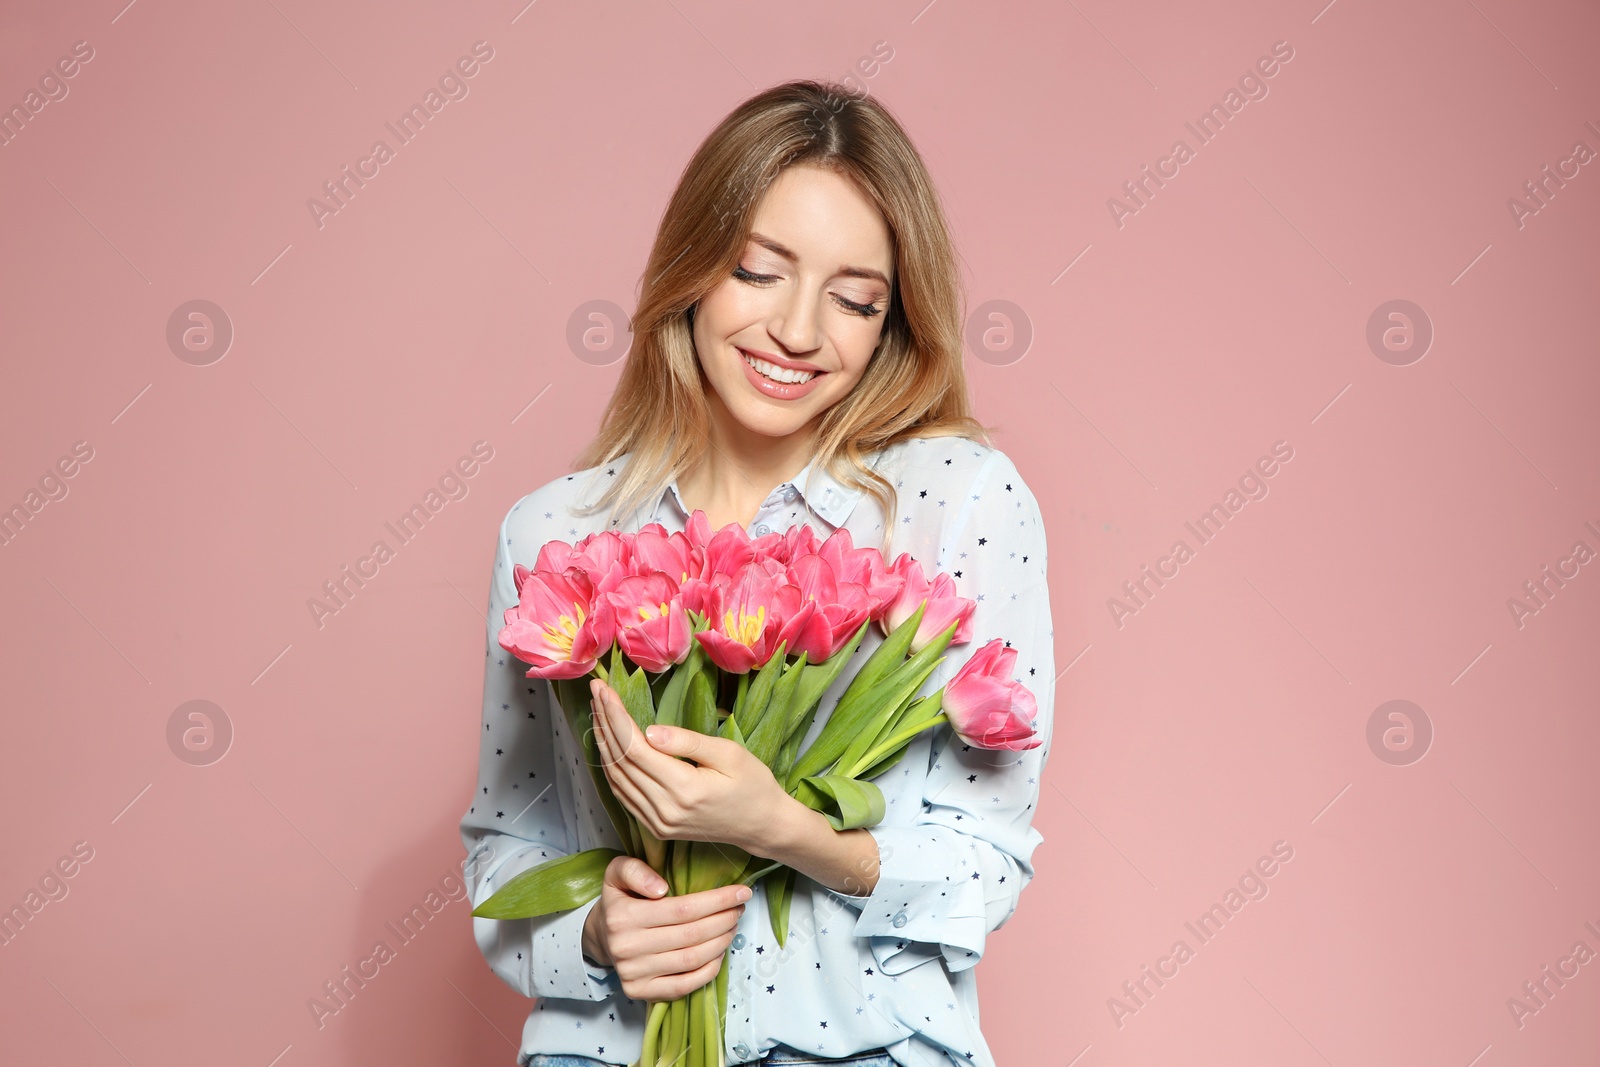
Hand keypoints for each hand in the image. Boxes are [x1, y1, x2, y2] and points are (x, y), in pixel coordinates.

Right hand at [582, 854, 750, 1000]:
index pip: (683, 909)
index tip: (741, 892)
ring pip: (691, 960)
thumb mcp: (617, 874)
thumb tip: (661, 888)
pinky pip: (684, 985)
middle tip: (739, 908)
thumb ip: (635, 871)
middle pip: (691, 935)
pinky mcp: (640, 992)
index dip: (718, 901)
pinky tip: (719, 952)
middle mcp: (627, 948)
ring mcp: (634, 974)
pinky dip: (709, 970)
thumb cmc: (619, 901)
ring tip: (732, 926)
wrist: (601, 937)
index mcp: (623, 916)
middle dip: (724, 920)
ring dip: (721, 942)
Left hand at [589, 677, 795, 855]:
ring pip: (616, 779)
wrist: (762, 826)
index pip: (635, 748)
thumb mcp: (730, 754)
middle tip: (596, 692)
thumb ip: (688, 742)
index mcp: (685, 789)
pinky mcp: (655, 827)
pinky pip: (623, 795)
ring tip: (597, 712)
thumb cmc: (753, 784)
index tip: (605, 689)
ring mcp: (658, 822)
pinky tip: (608, 745)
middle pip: (621, 761)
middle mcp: (665, 810)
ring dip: (603, 743)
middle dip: (604, 722)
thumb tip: (649, 731)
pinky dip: (611, 767)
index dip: (615, 717)